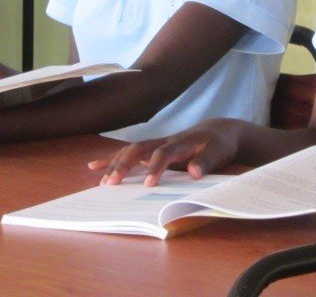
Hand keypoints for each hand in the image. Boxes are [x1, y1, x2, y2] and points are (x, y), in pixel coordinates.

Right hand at [87, 118, 241, 185]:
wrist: (218, 130)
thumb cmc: (219, 142)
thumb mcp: (220, 151)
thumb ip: (207, 161)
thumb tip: (194, 172)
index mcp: (181, 142)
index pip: (164, 153)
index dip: (155, 167)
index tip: (148, 185)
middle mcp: (165, 140)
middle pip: (139, 149)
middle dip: (124, 165)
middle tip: (111, 183)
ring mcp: (156, 144)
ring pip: (131, 151)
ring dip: (115, 164)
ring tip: (102, 181)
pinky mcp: (152, 149)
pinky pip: (130, 153)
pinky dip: (112, 159)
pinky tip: (95, 167)